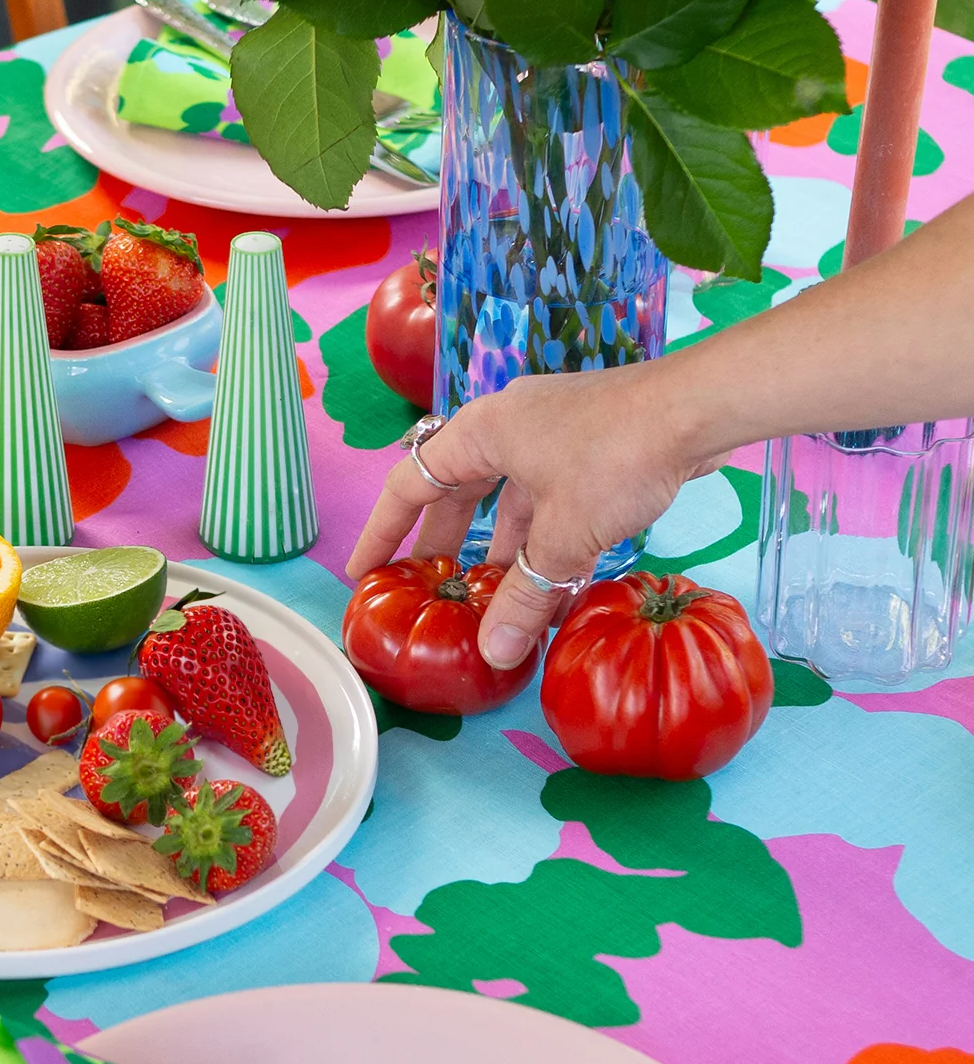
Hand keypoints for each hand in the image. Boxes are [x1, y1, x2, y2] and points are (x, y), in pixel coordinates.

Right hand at [346, 364, 700, 669]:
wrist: (698, 410)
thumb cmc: (616, 457)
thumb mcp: (563, 536)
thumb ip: (524, 595)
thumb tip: (496, 653)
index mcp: (483, 431)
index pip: (410, 482)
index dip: (383, 531)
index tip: (366, 571)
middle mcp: (510, 425)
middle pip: (459, 492)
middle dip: (445, 547)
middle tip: (431, 590)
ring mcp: (553, 434)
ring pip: (512, 501)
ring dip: (504, 552)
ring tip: (496, 602)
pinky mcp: (593, 449)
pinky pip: (551, 502)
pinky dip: (546, 543)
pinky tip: (555, 587)